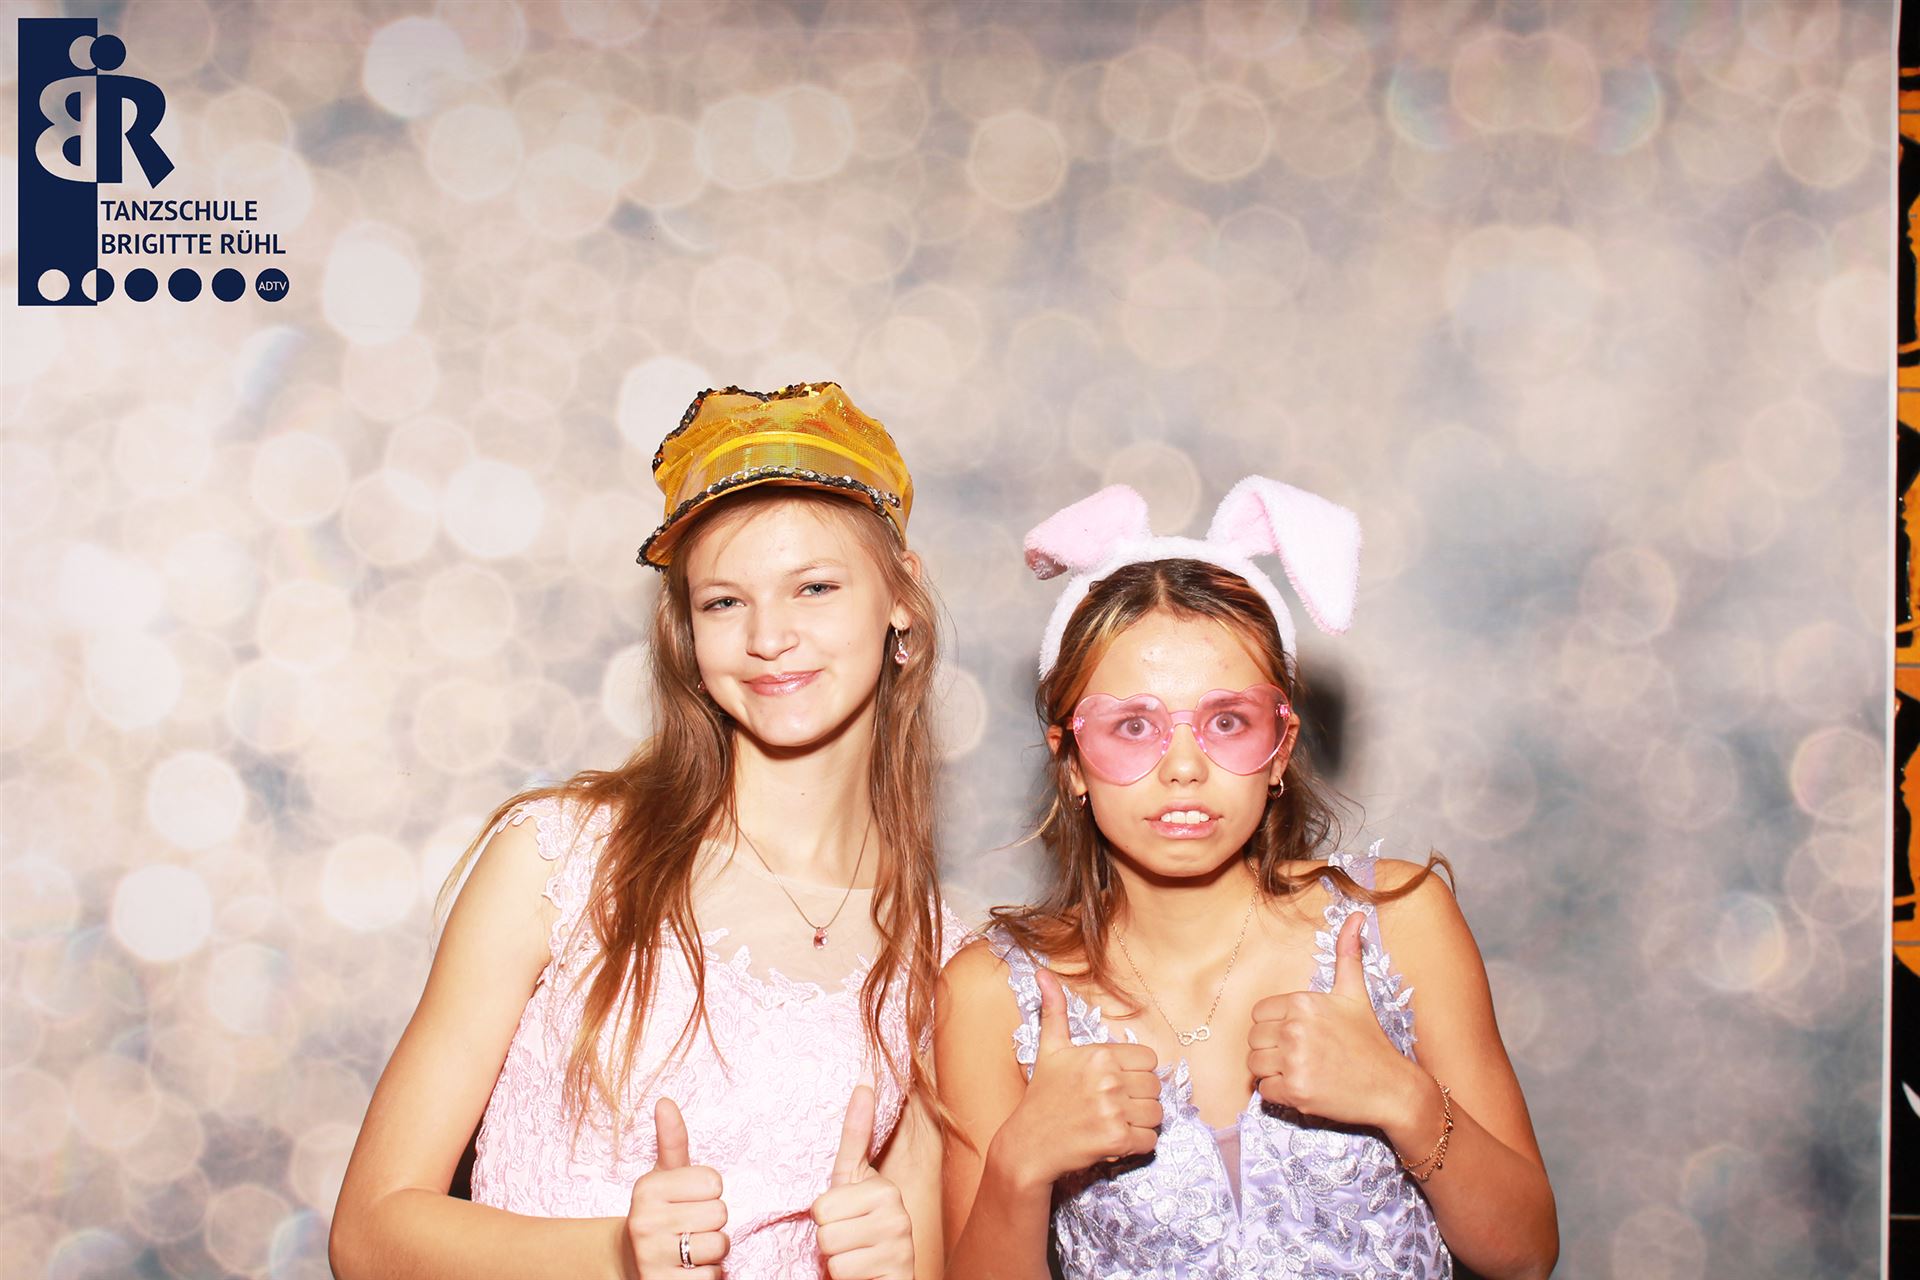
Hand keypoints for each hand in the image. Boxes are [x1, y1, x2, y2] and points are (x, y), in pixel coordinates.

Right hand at [625, 1097, 729, 1278]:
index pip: (714, 1182)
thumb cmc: (659, 1211)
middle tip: (690, 1225)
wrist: (630, 1261)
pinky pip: (712, 1278)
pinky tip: (687, 1270)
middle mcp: (644, 1222)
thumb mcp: (664, 1176)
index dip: (709, 1192)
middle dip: (713, 1222)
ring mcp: (652, 1258)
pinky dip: (707, 1275)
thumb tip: (665, 1101)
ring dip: (712, 1250)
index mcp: (647, 1189)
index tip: (689, 1200)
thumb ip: (672, 1140)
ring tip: (689, 1247)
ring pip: (719, 1246)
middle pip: (720, 1215)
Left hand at [811, 1085, 913, 1279]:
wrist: (883, 1276)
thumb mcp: (852, 1182)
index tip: (845, 1219)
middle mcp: (898, 1216)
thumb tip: (864, 1082)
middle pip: (825, 1230)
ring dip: (838, 1262)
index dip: (825, 1217)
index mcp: (885, 1190)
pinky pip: (844, 1274)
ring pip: (833, 1255)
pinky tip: (864, 1273)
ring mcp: (900, 1248)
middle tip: (849, 1240)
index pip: (822, 1206)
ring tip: (856, 1257)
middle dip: (830, 1240)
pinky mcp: (898, 1274)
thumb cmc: (860, 1228)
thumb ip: (855, 1136)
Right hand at [1001, 966, 1161, 1185]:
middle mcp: (1108, 1079)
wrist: (1028, 1145)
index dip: (1136, 1073)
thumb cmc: (1042, 1097)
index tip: (1117, 1084)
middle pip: (1155, 1087)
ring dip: (1141, 1123)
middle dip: (1140, 1099)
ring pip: (1157, 1114)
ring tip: (1115, 1122)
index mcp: (1099, 1054)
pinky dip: (1138, 1144)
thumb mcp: (1049, 1049)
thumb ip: (1054, 1010)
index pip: (1149, 1060)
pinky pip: (1150, 1140)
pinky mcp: (1116, 1139)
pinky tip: (1115, 1141)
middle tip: (1114, 1107)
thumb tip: (1042, 972)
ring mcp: (1113, 1110)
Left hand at [1247, 911, 1417, 1125]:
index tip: (1295, 1034)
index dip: (1273, 1026)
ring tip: (1299, 1071)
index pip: (1258, 1014)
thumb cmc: (1370, 1040)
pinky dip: (1278, 1093)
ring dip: (1272, 1072)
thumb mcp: (1355, 993)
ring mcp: (1295, 1062)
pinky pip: (1264, 1091)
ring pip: (1254, 1065)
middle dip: (1271, 1049)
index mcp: (1303, 1002)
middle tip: (1299, 1056)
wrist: (1391, 1087)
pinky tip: (1303, 1088)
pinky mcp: (1296, 1092)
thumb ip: (1347, 954)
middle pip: (1253, 1039)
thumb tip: (1356, 915)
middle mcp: (1295, 1029)